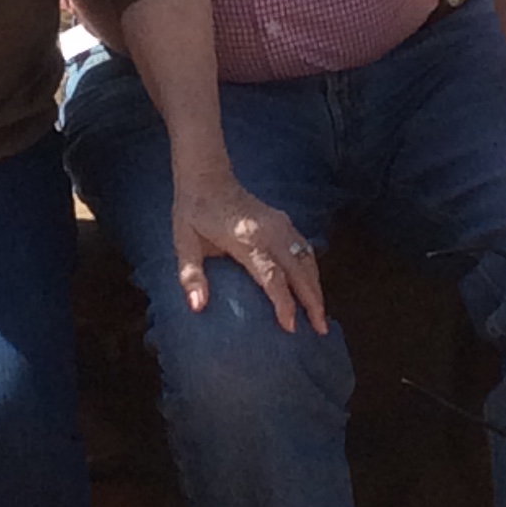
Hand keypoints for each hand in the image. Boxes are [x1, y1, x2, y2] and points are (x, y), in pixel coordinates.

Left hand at [172, 176, 327, 336]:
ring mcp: (280, 224)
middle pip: (299, 270)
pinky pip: (305, 248)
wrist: (208, 176)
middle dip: (312, 301)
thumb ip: (191, 276)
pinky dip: (313, 271)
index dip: (284, 303)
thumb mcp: (184, 243)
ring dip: (316, 288)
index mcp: (245, 239)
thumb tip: (197, 307)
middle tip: (320, 329)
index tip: (290, 327)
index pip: (272, 276)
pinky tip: (314, 288)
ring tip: (321, 316)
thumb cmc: (194, 212)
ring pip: (308, 259)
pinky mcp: (284, 221)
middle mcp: (269, 231)